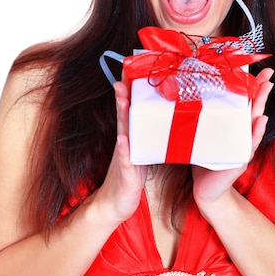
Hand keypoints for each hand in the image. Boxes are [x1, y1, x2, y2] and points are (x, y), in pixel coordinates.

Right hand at [92, 79, 146, 224]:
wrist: (115, 204)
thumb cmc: (130, 178)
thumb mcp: (141, 153)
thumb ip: (146, 137)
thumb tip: (160, 121)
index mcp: (130, 138)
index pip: (130, 111)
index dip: (129, 92)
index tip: (130, 71)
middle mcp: (125, 143)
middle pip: (124, 116)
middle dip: (123, 96)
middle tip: (123, 77)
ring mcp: (123, 157)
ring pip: (123, 132)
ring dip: (122, 115)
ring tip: (122, 98)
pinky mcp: (125, 173)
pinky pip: (125, 159)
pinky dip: (124, 148)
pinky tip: (124, 138)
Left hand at [192, 68, 273, 208]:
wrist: (206, 191)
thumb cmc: (205, 161)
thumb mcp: (203, 135)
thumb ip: (203, 119)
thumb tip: (191, 93)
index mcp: (234, 128)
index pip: (246, 104)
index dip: (254, 87)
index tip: (262, 70)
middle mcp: (242, 136)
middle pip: (255, 110)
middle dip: (262, 92)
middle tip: (269, 75)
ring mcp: (243, 148)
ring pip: (254, 125)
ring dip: (261, 107)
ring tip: (266, 90)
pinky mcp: (239, 161)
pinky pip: (249, 145)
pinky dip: (255, 133)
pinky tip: (261, 121)